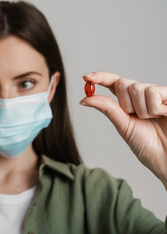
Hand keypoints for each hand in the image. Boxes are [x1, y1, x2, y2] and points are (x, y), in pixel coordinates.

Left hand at [80, 71, 166, 186]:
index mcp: (130, 102)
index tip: (85, 77)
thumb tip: (84, 99)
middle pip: (122, 83)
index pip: (113, 83)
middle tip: (139, 118)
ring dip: (141, 110)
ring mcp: (158, 94)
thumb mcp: (123, 125)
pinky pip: (152, 93)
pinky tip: (164, 115)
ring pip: (136, 88)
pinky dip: (155, 108)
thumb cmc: (149, 146)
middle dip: (125, 103)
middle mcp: (143, 95)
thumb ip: (107, 108)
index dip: (100, 77)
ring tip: (153, 120)